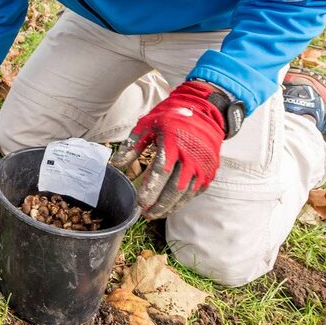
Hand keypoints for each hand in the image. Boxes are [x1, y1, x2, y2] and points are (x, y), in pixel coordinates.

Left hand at [110, 81, 225, 219]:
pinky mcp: (209, 170)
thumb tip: (116, 165)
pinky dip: (183, 201)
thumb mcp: (147, 125)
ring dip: (171, 206)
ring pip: (186, 193)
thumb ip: (132, 147)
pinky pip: (196, 191)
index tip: (140, 203)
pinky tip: (172, 206)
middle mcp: (190, 156)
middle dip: (160, 204)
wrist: (203, 110)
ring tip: (156, 214)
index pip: (160, 172)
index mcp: (172, 143)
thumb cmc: (171, 116)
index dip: (150, 189)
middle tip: (146, 214)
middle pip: (174, 188)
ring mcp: (202, 165)